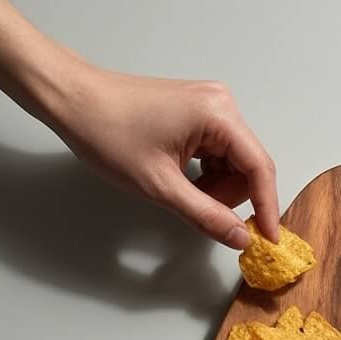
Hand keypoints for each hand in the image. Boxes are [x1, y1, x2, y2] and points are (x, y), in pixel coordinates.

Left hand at [46, 61, 278, 248]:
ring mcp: (211, 106)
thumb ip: (206, 215)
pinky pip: (219, 153)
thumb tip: (241, 239)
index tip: (268, 240)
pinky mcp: (199, 112)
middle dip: (228, 196)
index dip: (267, 208)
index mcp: (218, 115)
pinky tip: (179, 176)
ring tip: (176, 187)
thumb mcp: (159, 186)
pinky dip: (206, 174)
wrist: (72, 99)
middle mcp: (222, 104)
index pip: (260, 169)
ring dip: (214, 187)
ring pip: (235, 164)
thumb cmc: (106, 132)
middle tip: (192, 206)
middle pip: (250, 168)